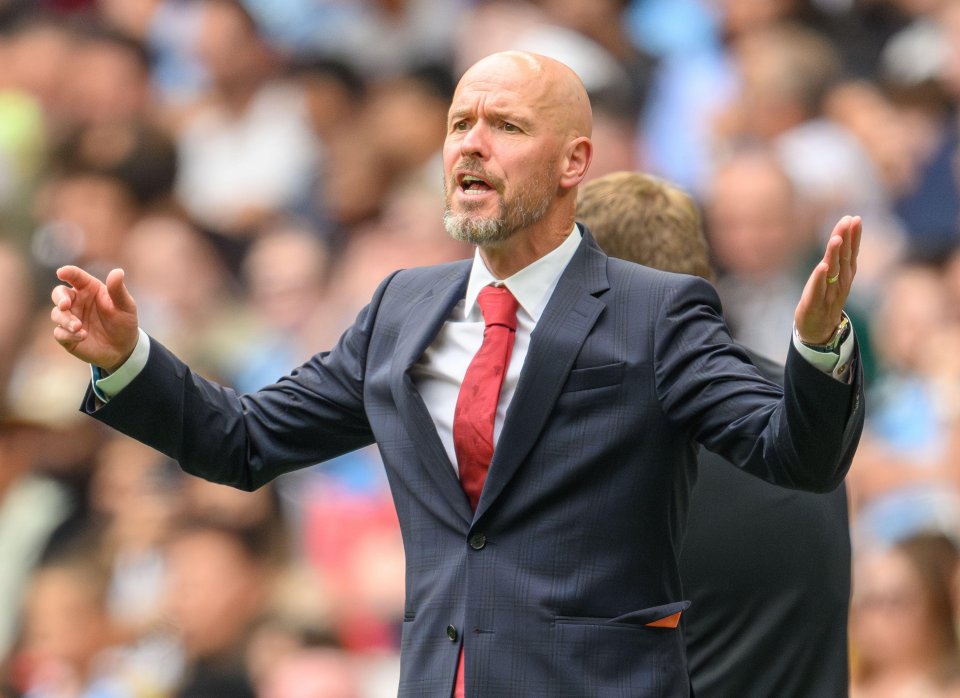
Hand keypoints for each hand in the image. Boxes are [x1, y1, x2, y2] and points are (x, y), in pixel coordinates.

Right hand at [51, 266, 139, 371]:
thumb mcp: (126, 306)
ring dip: (65, 320)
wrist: (124, 348)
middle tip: (65, 305)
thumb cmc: (124, 322)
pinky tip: (83, 336)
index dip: (68, 272)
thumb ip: (118, 290)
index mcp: (89, 289)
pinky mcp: (67, 336)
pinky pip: (59, 333)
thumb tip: (118, 271)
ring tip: (78, 326)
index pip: (75, 276)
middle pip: (59, 294)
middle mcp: (76, 302)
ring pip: (56, 314)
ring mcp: (70, 318)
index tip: (62, 272)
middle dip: (59, 298)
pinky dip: (68, 334)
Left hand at [794, 215, 861, 343]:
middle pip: (844, 258)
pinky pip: (819, 290)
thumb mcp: (834, 277)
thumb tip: (842, 234)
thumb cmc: (826, 299)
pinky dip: (821, 278)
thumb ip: (838, 258)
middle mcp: (841, 283)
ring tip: (836, 238)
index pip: (851, 252)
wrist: (818, 330)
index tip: (855, 218)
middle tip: (848, 221)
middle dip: (847, 238)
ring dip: (835, 254)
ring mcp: (830, 293)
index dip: (854, 236)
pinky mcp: (815, 304)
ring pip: (833, 272)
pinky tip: (822, 266)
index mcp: (845, 275)